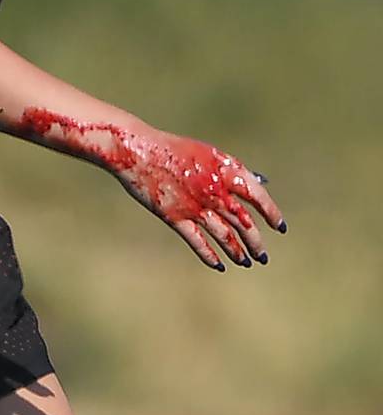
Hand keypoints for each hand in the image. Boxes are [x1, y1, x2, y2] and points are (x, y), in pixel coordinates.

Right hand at [111, 127, 285, 269]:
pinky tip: (219, 266)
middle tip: (263, 256)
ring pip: (225, 236)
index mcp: (224, 169)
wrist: (136, 149)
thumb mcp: (207, 153)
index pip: (258, 196)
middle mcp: (214, 190)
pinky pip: (198, 242)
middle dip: (256, 242)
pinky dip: (210, 256)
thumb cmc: (172, 148)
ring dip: (237, 252)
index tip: (279, 227)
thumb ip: (232, 169)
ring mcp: (194, 206)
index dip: (272, 213)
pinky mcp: (174, 217)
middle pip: (244, 222)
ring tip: (246, 262)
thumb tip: (260, 181)